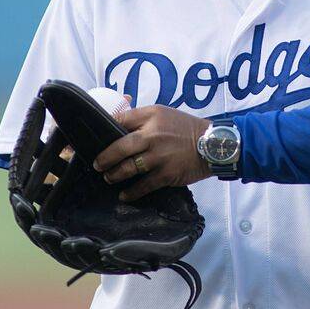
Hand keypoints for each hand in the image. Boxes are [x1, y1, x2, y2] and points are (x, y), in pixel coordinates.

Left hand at [93, 106, 212, 200]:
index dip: (105, 129)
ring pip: (128, 168)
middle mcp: (153, 134)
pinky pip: (143, 185)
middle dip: (104, 158)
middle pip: (119, 147)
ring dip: (114, 175)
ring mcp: (159, 155)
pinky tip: (125, 195)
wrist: (213, 143)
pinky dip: (131, 193)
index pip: (120, 119)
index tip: (96, 138)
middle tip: (98, 165)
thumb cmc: (186, 128)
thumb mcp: (164, 113)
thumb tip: (116, 120)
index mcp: (152, 116)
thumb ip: (142, 117)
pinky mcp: (166, 173)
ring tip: (109, 178)